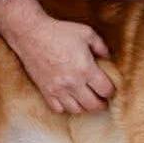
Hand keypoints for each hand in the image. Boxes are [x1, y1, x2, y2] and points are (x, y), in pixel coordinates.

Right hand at [0, 0, 114, 113]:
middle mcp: (73, 83)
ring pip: (77, 110)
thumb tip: (108, 57)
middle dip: (101, 104)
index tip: (110, 88)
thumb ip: (101, 46)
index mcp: (86, 69)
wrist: (32, 34)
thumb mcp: (87, 33)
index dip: (111, 91)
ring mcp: (58, 89)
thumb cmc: (59, 32)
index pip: (105, 90)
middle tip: (103, 100)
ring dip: (85, 107)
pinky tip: (69, 99)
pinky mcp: (45, 91)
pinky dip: (66, 108)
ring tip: (87, 100)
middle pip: (93, 105)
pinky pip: (58, 109)